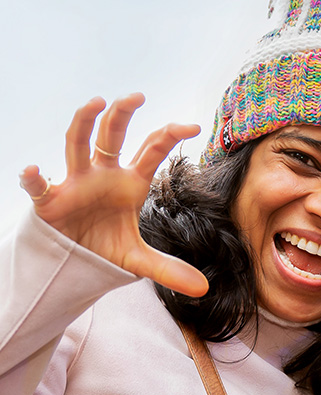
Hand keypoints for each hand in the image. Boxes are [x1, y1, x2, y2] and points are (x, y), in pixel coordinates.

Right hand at [18, 94, 207, 296]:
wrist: (74, 261)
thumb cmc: (106, 247)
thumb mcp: (140, 261)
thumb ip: (170, 270)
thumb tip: (203, 289)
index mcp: (130, 183)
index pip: (151, 152)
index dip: (169, 136)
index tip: (192, 127)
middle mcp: (103, 175)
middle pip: (112, 135)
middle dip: (122, 114)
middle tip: (137, 95)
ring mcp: (76, 182)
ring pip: (77, 144)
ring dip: (83, 123)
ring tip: (94, 102)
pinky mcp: (50, 199)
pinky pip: (39, 185)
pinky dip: (34, 178)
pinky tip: (34, 171)